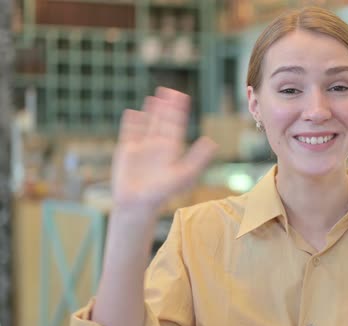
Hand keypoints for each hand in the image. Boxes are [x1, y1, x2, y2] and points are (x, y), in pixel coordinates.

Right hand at [111, 87, 216, 210]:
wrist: (139, 204)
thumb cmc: (163, 193)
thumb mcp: (184, 174)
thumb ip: (198, 158)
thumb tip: (212, 142)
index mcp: (171, 149)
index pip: (176, 125)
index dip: (179, 111)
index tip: (183, 96)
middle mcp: (157, 146)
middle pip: (163, 121)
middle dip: (167, 107)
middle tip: (170, 90)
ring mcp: (142, 148)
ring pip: (148, 124)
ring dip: (151, 111)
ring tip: (155, 97)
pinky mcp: (126, 152)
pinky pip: (129, 133)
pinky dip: (131, 123)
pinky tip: (132, 112)